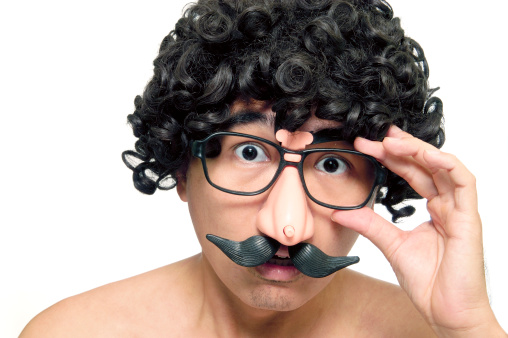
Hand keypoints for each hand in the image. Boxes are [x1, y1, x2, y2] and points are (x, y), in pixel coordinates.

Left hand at [331, 125, 504, 336]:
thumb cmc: (428, 282)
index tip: (364, 147)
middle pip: (425, 165)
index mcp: (434, 210)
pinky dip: (446, 164)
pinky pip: (464, 182)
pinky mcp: (469, 218)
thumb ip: (369, 224)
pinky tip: (425, 154)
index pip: (411, 173)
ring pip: (444, 167)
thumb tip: (339, 212)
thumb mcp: (391, 245)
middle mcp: (448, 205)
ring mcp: (460, 210)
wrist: (445, 311)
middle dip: (400, 147)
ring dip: (419, 150)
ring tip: (392, 141)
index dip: (389, 157)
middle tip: (374, 136)